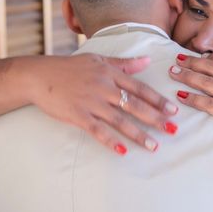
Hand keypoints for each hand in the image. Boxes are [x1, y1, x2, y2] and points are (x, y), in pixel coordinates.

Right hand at [26, 53, 178, 153]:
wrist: (39, 75)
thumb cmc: (69, 68)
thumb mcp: (98, 60)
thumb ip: (124, 64)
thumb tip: (147, 61)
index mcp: (110, 74)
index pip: (140, 88)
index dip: (158, 100)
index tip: (173, 110)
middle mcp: (104, 88)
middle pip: (135, 105)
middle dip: (156, 119)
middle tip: (173, 130)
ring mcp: (91, 103)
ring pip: (120, 121)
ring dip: (138, 134)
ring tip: (154, 146)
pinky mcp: (78, 116)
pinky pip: (98, 131)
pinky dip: (111, 141)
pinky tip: (123, 151)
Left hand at [168, 53, 212, 160]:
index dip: (210, 57)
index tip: (198, 56)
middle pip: (212, 68)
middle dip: (192, 62)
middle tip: (177, 59)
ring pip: (206, 83)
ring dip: (187, 76)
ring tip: (172, 72)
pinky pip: (206, 104)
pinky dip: (192, 99)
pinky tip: (180, 96)